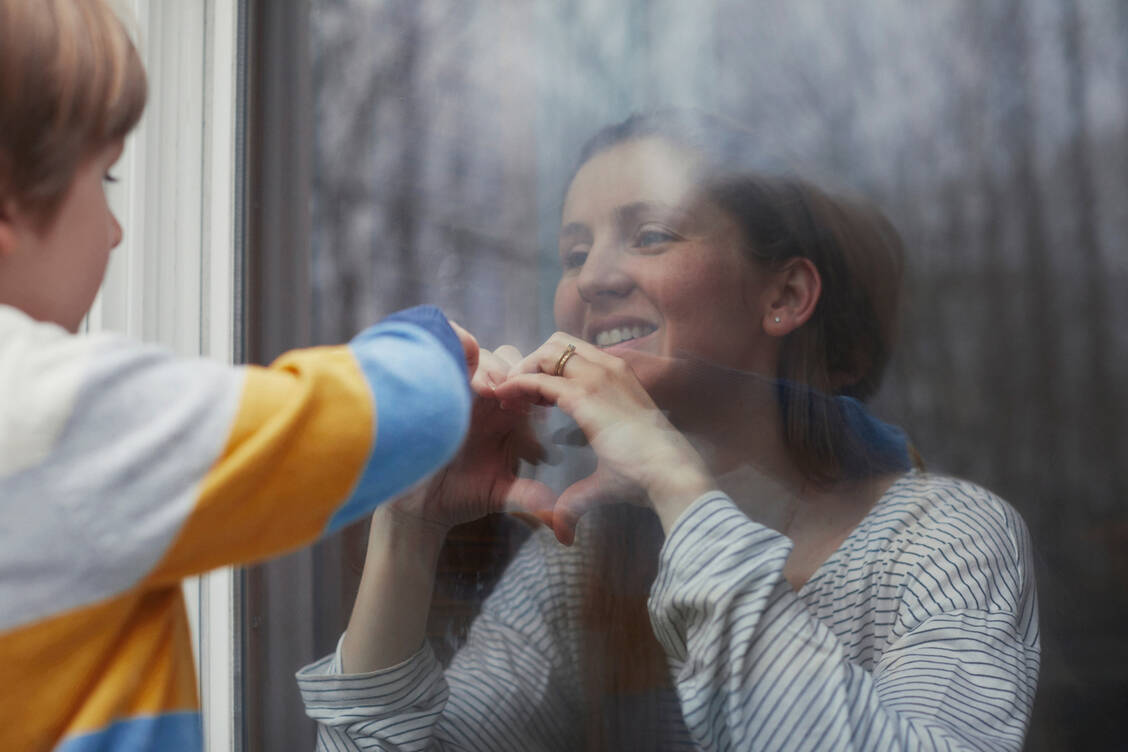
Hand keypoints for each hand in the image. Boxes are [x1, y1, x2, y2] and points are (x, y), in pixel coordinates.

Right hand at [385, 334, 556, 534]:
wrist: (419, 503)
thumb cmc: (461, 496)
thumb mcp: (497, 495)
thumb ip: (524, 495)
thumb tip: (551, 505)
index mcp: (513, 417)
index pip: (534, 385)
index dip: (537, 390)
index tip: (533, 411)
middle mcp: (490, 397)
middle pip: (512, 362)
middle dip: (516, 373)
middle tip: (509, 399)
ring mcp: (460, 388)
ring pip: (484, 355)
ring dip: (489, 368)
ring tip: (486, 391)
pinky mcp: (435, 383)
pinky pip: (450, 351)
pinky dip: (458, 344)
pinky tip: (463, 359)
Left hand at [494, 332, 714, 542]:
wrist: (670, 474)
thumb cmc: (648, 476)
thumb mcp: (606, 477)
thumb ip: (578, 496)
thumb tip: (563, 531)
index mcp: (619, 378)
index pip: (576, 354)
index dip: (548, 370)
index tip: (532, 399)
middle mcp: (609, 369)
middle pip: (557, 343)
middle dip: (533, 363)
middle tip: (518, 394)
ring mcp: (598, 377)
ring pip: (547, 350)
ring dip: (524, 369)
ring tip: (509, 397)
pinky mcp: (584, 394)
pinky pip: (538, 377)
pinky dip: (516, 385)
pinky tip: (505, 401)